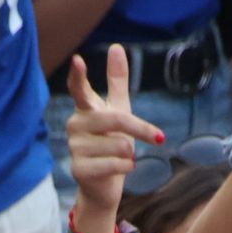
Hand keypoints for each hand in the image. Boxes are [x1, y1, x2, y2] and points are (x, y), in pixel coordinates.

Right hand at [65, 46, 163, 211]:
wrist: (104, 185)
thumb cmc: (112, 143)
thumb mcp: (119, 110)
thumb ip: (116, 82)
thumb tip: (116, 47)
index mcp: (85, 109)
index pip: (79, 89)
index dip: (78, 75)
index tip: (77, 60)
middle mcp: (75, 125)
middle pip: (116, 119)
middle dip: (140, 130)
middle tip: (156, 138)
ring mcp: (75, 148)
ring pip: (120, 144)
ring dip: (130, 154)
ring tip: (122, 158)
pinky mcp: (79, 169)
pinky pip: (116, 164)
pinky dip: (126, 167)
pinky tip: (120, 169)